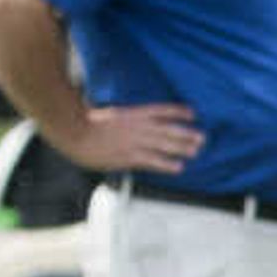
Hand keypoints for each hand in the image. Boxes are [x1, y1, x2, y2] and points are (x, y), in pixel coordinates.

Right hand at [71, 98, 203, 175]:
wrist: (74, 131)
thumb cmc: (85, 123)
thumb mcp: (108, 114)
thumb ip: (124, 118)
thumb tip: (132, 120)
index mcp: (132, 113)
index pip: (160, 110)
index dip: (178, 111)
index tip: (192, 112)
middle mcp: (138, 126)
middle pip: (168, 128)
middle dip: (187, 133)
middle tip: (202, 137)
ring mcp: (135, 141)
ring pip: (165, 144)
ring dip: (182, 148)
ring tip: (196, 151)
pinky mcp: (129, 156)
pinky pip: (153, 161)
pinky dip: (167, 164)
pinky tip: (179, 167)